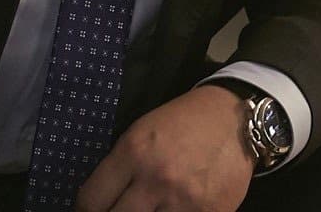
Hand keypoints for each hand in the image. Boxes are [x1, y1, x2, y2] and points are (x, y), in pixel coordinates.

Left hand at [77, 84, 254, 211]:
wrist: (235, 118)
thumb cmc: (183, 122)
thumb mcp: (141, 132)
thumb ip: (119, 168)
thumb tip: (96, 204)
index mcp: (134, 152)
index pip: (91, 202)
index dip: (86, 211)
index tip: (90, 211)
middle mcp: (157, 179)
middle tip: (120, 210)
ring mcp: (185, 201)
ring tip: (150, 207)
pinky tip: (174, 208)